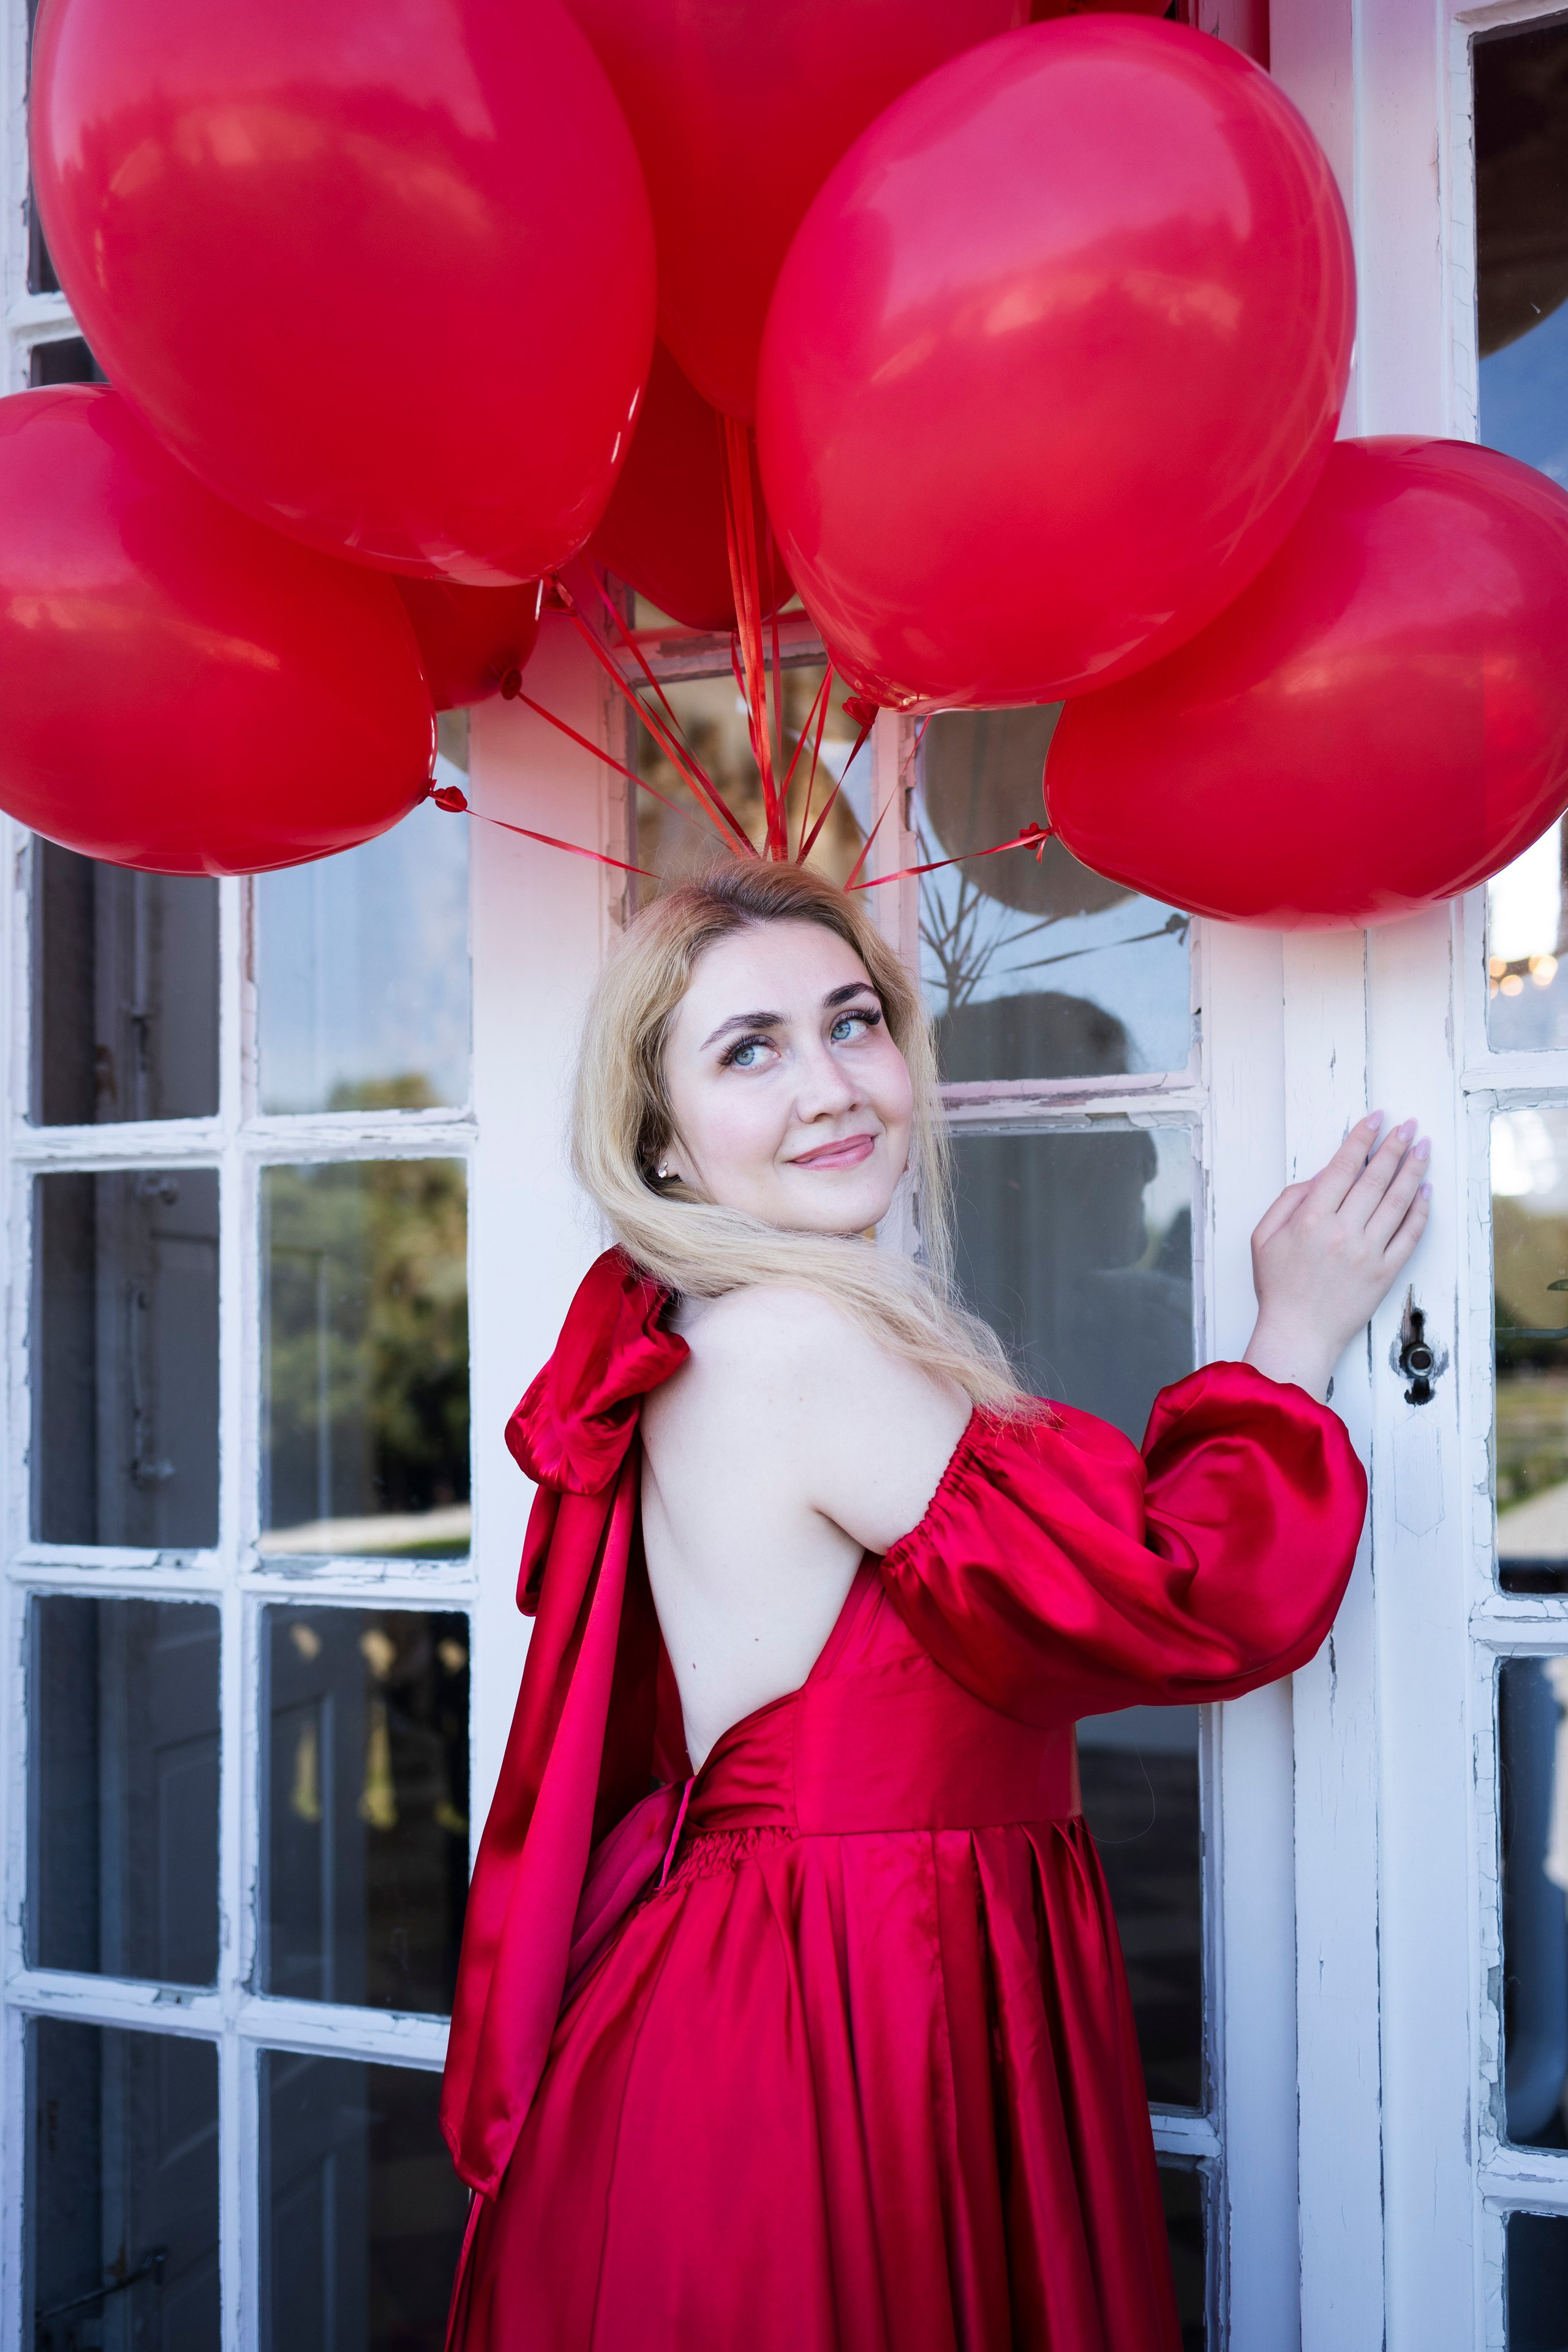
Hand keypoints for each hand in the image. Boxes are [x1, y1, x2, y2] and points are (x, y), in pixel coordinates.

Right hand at [1243, 1112, 1431, 1399]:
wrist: (1299, 1333)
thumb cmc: (1279, 1286)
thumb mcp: (1264, 1236)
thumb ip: (1289, 1199)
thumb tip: (1323, 1175)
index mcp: (1311, 1219)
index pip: (1343, 1167)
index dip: (1362, 1139)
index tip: (1376, 1119)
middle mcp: (1343, 1232)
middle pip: (1376, 1178)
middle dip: (1395, 1146)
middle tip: (1409, 1126)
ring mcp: (1369, 1253)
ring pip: (1399, 1201)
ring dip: (1414, 1170)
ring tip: (1424, 1148)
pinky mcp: (1386, 1272)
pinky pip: (1410, 1235)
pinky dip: (1421, 1211)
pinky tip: (1426, 1192)